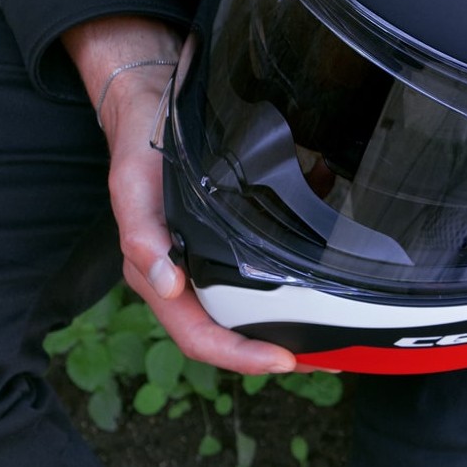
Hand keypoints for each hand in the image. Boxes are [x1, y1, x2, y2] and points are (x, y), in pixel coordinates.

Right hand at [63, 16, 298, 374]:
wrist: (150, 105)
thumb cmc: (140, 147)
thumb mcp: (133, 184)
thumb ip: (143, 235)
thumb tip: (167, 284)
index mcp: (158, 274)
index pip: (199, 335)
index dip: (239, 356)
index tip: (283, 361)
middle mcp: (183, 276)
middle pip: (229, 333)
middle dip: (274, 351)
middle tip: (325, 356)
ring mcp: (205, 260)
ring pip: (249, 309)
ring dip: (289, 323)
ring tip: (332, 332)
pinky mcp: (225, 239)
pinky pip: (259, 270)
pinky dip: (294, 276)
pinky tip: (326, 272)